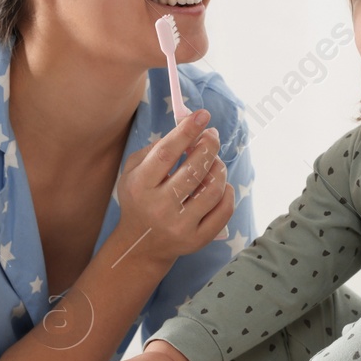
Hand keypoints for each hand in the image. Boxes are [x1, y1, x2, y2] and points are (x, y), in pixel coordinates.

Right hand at [113, 109, 233, 267]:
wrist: (141, 245)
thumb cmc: (140, 198)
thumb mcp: (134, 171)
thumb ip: (156, 148)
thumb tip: (188, 130)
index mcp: (140, 185)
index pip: (166, 154)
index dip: (186, 131)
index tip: (202, 115)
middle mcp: (159, 207)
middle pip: (194, 170)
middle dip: (208, 146)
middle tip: (212, 135)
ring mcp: (180, 226)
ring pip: (213, 189)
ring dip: (219, 168)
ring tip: (214, 162)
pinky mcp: (197, 240)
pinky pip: (224, 210)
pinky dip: (227, 192)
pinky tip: (220, 185)